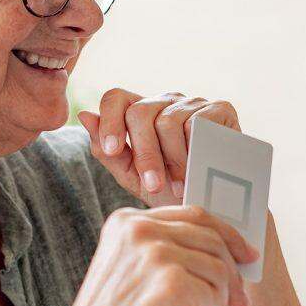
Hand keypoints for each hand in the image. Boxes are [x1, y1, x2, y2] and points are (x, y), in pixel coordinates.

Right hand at [56, 206, 258, 305]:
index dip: (228, 235)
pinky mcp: (169, 284)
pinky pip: (213, 296)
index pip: (194, 215)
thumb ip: (168, 252)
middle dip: (232, 276)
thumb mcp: (133, 272)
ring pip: (218, 270)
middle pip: (212, 240)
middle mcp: (139, 230)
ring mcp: (154, 255)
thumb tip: (232, 255)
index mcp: (127, 221)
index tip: (247, 256)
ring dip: (218, 304)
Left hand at [78, 88, 240, 207]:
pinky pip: (197, 123)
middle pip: (139, 112)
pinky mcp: (221, 109)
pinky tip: (198, 171)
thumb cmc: (173, 192)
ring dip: (172, 161)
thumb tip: (85, 115)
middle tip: (152, 186)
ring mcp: (194, 102)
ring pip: (167, 121)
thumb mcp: (134, 178)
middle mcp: (166, 101)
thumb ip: (109, 152)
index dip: (110, 121)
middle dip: (144, 154)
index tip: (113, 151)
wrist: (216, 207)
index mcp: (143, 114)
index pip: (116, 98)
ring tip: (179, 187)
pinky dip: (193, 152)